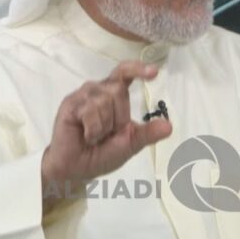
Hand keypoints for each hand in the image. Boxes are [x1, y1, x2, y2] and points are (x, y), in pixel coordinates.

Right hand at [42, 61, 171, 208]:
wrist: (77, 169)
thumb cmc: (101, 153)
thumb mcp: (130, 144)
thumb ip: (147, 134)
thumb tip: (169, 126)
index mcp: (113, 95)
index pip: (124, 73)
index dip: (137, 69)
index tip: (154, 73)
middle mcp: (98, 90)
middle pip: (118, 91)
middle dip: (117, 118)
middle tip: (107, 134)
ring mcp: (83, 96)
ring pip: (104, 101)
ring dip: (103, 126)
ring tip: (93, 136)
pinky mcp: (70, 104)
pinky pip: (89, 111)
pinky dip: (92, 130)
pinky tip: (85, 136)